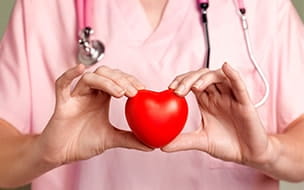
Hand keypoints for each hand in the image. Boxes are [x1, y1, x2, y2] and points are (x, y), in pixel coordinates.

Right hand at [37, 64, 151, 165]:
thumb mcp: (111, 139)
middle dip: (121, 79)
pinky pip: (62, 84)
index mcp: (102, 98)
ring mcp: (76, 96)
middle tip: (134, 91)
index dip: (130, 81)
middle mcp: (90, 93)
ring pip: (90, 78)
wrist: (62, 154)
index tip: (143, 89)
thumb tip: (152, 145)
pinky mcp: (62, 102)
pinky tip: (80, 70)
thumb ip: (130, 139)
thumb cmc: (83, 142)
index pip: (118, 80)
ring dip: (106, 81)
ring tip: (120, 93)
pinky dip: (70, 75)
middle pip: (106, 74)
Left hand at [162, 63, 274, 165]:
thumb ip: (183, 141)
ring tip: (195, 87)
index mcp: (206, 101)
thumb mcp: (201, 141)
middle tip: (177, 90)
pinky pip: (239, 85)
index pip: (192, 83)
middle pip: (202, 76)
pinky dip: (233, 75)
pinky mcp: (245, 102)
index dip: (181, 81)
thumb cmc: (227, 145)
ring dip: (205, 78)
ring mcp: (231, 97)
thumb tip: (162, 146)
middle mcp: (218, 96)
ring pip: (218, 76)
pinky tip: (226, 67)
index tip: (170, 88)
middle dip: (188, 79)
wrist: (249, 155)